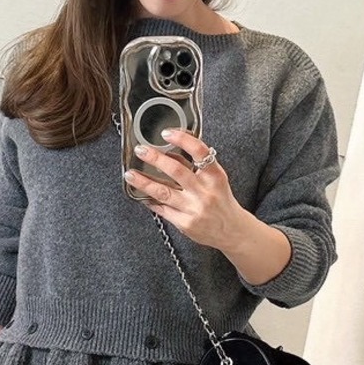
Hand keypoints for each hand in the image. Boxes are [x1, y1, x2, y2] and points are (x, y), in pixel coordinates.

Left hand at [124, 126, 244, 249]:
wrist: (232, 231)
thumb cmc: (222, 201)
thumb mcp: (215, 180)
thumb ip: (196, 167)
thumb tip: (169, 152)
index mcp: (215, 176)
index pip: (199, 152)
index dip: (182, 139)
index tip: (166, 133)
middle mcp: (204, 192)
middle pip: (176, 170)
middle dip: (155, 158)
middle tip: (141, 150)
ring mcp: (194, 209)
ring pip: (163, 192)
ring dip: (144, 182)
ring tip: (130, 174)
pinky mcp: (185, 224)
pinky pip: (163, 210)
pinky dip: (150, 201)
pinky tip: (141, 195)